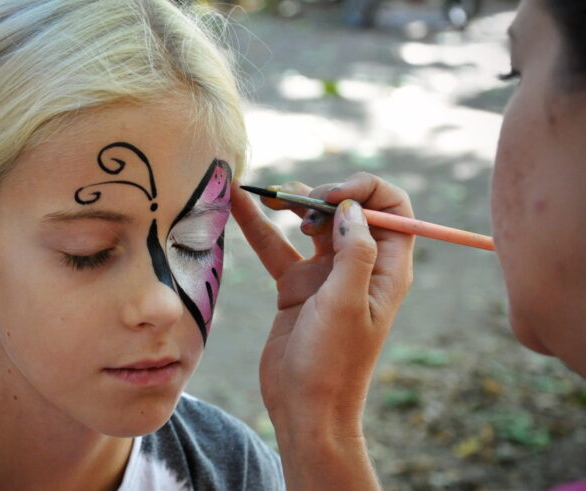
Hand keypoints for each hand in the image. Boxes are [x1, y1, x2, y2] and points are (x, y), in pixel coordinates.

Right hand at [231, 173, 414, 488]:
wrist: (304, 408)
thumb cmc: (333, 362)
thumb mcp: (347, 303)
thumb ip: (354, 251)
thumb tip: (350, 208)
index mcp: (385, 268)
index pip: (392, 208)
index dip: (365, 190)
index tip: (331, 196)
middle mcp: (359, 265)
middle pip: (349, 210)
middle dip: (322, 195)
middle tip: (296, 204)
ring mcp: (326, 275)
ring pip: (313, 224)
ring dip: (293, 204)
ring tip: (269, 194)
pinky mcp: (297, 286)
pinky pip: (279, 247)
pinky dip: (261, 227)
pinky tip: (243, 203)